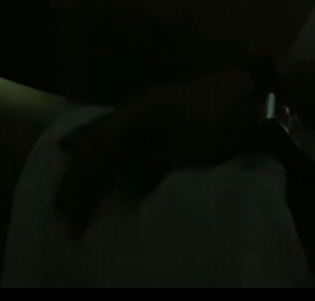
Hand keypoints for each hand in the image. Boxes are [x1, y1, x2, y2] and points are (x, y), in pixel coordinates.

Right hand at [55, 67, 262, 237]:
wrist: (253, 96)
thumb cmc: (218, 122)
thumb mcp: (183, 150)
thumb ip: (149, 167)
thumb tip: (123, 188)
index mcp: (136, 114)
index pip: (94, 153)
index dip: (78, 187)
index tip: (69, 218)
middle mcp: (134, 106)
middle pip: (92, 141)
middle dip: (75, 175)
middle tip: (61, 207)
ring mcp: (147, 105)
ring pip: (103, 133)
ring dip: (86, 160)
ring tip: (71, 183)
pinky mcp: (160, 111)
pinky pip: (119, 131)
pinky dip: (105, 150)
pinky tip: (105, 160)